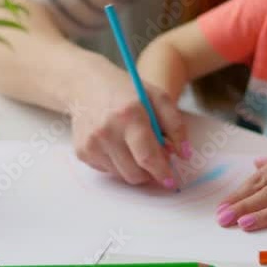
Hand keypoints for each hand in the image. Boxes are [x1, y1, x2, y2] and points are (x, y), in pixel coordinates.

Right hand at [69, 64, 190, 187]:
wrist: (86, 85)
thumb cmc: (126, 91)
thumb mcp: (158, 98)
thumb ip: (175, 126)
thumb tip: (184, 155)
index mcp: (129, 115)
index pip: (147, 157)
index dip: (162, 173)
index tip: (171, 181)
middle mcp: (106, 131)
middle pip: (134, 173)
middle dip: (149, 174)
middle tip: (156, 162)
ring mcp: (91, 143)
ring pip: (121, 175)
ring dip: (134, 168)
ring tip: (135, 147)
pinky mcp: (82, 151)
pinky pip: (107, 170)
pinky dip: (117, 163)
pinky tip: (117, 144)